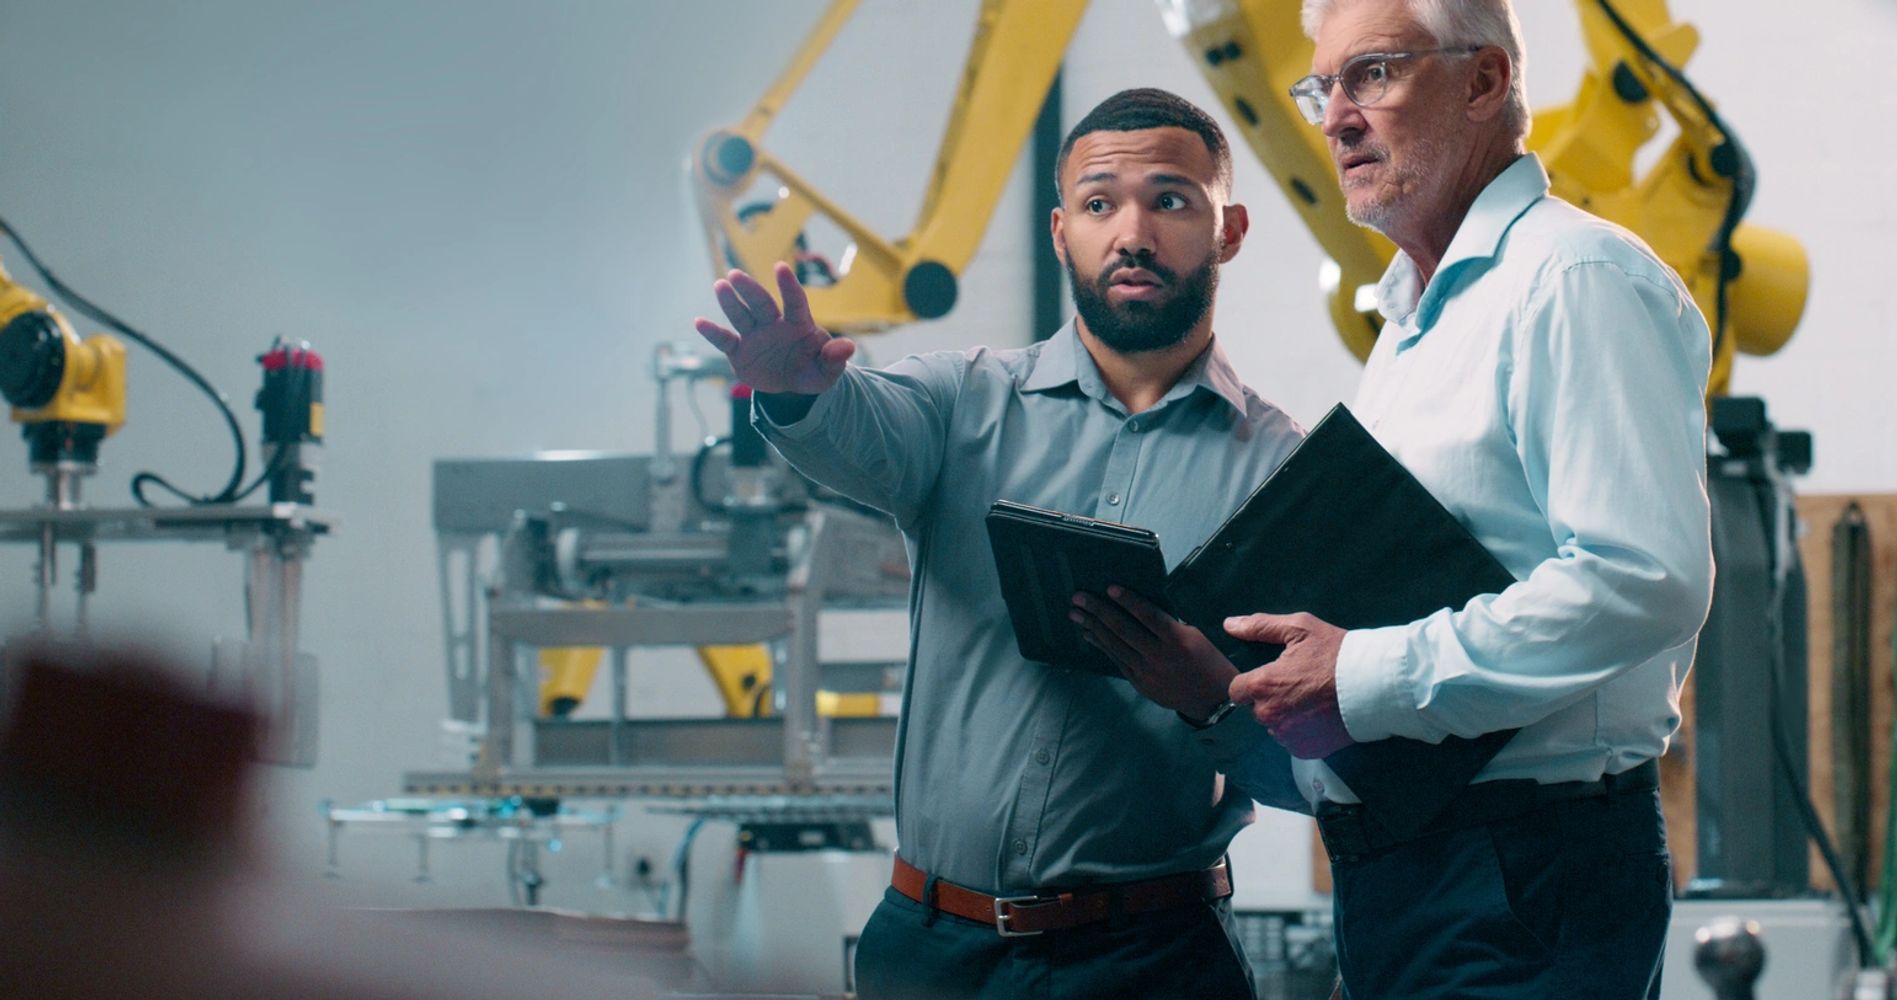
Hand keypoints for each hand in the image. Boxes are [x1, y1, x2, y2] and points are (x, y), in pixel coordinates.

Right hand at [693, 262, 855, 395]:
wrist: (792, 386)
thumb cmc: (813, 370)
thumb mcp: (828, 371)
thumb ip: (835, 358)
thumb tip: (849, 347)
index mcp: (799, 324)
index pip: (794, 301)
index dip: (788, 285)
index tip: (780, 267)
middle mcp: (774, 324)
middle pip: (762, 304)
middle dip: (750, 290)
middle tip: (736, 275)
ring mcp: (755, 335)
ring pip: (742, 316)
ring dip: (731, 302)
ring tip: (720, 285)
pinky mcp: (740, 351)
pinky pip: (725, 340)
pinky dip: (713, 332)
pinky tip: (699, 322)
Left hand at [1071, 585, 1235, 719]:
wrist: (1214, 702)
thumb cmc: (1210, 662)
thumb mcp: (1197, 637)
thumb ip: (1171, 624)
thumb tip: (1141, 607)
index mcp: (1178, 640)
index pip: (1148, 615)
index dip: (1128, 600)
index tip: (1109, 587)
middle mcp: (1159, 656)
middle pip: (1123, 629)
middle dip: (1098, 610)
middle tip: (1079, 597)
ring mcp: (1147, 672)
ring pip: (1115, 645)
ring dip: (1092, 627)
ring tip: (1075, 613)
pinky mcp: (1140, 683)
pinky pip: (1116, 660)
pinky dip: (1101, 646)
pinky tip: (1089, 634)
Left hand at [1223, 612, 1353, 757]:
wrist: (1375, 685)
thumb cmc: (1336, 653)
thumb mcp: (1300, 629)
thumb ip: (1260, 626)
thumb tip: (1229, 624)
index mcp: (1262, 686)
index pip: (1236, 691)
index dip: (1251, 682)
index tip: (1271, 676)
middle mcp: (1270, 715)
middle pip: (1256, 709)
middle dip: (1270, 698)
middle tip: (1297, 685)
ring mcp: (1287, 736)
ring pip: (1274, 727)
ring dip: (1284, 717)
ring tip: (1310, 700)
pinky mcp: (1305, 750)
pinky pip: (1292, 742)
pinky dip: (1300, 732)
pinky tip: (1318, 716)